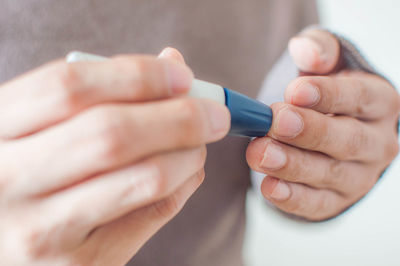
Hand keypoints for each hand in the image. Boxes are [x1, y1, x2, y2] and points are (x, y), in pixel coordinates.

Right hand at [0, 48, 229, 264]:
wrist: (7, 239)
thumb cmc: (28, 171)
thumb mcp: (38, 126)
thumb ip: (97, 95)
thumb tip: (170, 66)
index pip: (70, 88)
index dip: (136, 75)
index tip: (180, 74)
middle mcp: (10, 182)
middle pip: (113, 133)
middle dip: (180, 116)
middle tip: (214, 111)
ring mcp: (44, 230)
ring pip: (145, 178)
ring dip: (190, 152)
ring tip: (202, 140)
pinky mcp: (81, 264)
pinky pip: (152, 214)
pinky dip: (184, 184)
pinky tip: (187, 169)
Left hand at [246, 29, 399, 220]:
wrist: (326, 131)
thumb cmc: (324, 93)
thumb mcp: (326, 64)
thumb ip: (319, 50)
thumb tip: (305, 51)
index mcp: (378, 103)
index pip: (359, 97)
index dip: (328, 95)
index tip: (295, 91)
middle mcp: (376, 142)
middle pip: (347, 140)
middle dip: (310, 131)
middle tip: (276, 122)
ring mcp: (358, 176)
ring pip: (330, 174)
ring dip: (294, 165)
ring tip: (261, 154)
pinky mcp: (335, 200)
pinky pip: (316, 203)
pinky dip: (292, 198)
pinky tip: (269, 187)